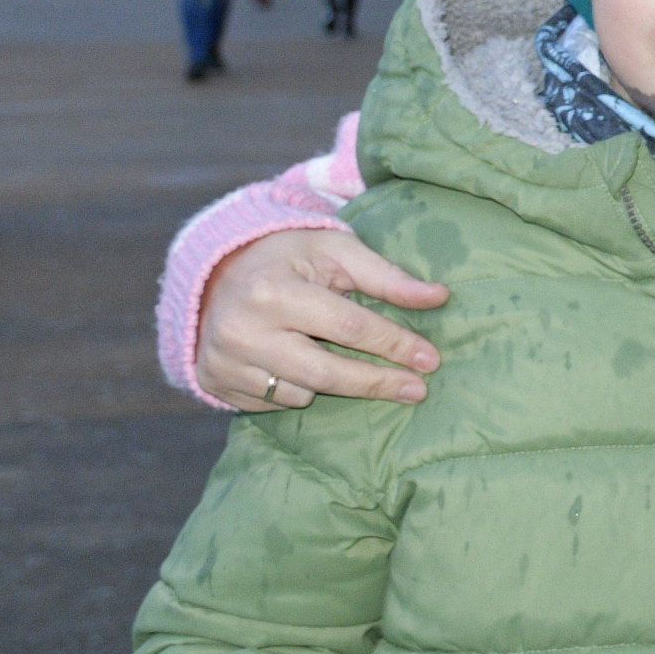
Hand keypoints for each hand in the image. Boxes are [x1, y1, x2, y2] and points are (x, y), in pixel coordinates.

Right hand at [195, 228, 447, 410]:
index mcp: (273, 290)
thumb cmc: (289, 257)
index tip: (431, 360)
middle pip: (325, 373)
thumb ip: (387, 276)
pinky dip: (299, 390)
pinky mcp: (215, 382)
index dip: (394, 345)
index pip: (348, 327)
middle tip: (419, 390)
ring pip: (301, 393)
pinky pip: (274, 403)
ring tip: (348, 364)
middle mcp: (242, 330)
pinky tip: (304, 367)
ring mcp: (224, 361)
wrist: (215, 271)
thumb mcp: (337, 250)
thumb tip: (439, 297)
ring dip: (335, 384)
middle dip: (377, 383)